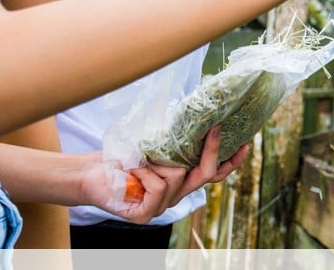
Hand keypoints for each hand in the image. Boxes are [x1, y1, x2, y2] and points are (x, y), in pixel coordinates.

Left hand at [83, 126, 249, 223]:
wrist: (88, 174)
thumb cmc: (119, 158)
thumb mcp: (152, 146)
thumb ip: (174, 143)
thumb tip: (196, 119)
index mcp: (181, 181)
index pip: (213, 173)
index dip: (231, 161)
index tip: (245, 142)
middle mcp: (176, 196)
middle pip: (207, 175)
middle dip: (213, 149)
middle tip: (214, 127)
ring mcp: (162, 207)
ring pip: (177, 175)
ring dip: (156, 161)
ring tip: (137, 159)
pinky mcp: (147, 215)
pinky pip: (159, 186)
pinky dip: (144, 173)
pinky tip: (131, 173)